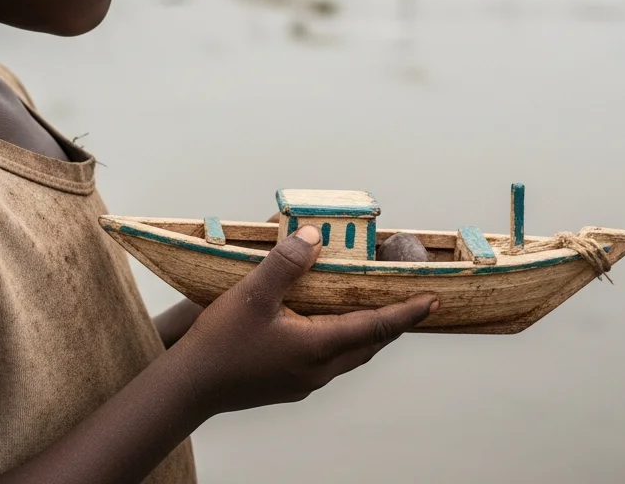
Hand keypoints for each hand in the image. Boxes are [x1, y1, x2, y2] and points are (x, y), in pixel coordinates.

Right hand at [174, 225, 436, 415]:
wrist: (192, 387)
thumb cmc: (221, 341)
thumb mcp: (252, 294)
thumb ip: (285, 263)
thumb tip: (314, 237)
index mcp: (318, 346)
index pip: (376, 326)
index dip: (406, 312)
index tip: (432, 299)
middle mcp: (319, 369)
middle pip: (369, 344)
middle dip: (392, 322)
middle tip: (407, 299)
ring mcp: (304, 381)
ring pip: (350, 355)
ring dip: (366, 332)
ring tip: (372, 308)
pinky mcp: (290, 384)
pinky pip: (330, 360)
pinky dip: (342, 339)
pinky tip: (325, 325)